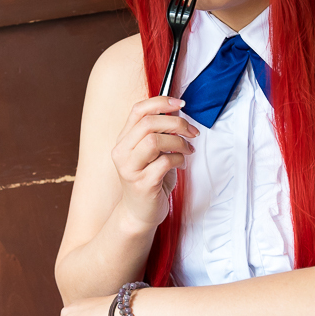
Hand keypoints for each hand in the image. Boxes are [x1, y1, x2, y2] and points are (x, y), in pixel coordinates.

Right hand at [111, 96, 198, 231]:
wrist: (140, 213)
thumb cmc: (149, 180)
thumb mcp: (152, 153)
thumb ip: (159, 134)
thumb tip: (178, 112)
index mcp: (123, 140)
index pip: (138, 110)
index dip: (161, 102)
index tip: (180, 104)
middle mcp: (122, 152)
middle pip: (148, 123)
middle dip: (176, 123)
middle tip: (192, 132)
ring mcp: (130, 169)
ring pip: (154, 140)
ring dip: (178, 142)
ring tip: (187, 150)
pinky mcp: (142, 184)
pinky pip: (164, 162)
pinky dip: (178, 160)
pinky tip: (181, 164)